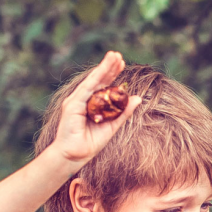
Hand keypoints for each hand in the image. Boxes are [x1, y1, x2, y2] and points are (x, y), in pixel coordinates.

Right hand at [49, 51, 141, 166]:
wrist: (75, 156)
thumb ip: (123, 112)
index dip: (112, 73)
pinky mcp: (72, 105)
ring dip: (103, 68)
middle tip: (119, 55)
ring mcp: (76, 101)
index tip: (122, 63)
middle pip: (98, 80)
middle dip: (108, 66)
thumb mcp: (112, 125)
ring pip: (92, 81)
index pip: (103, 85)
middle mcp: (83, 99)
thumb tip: (138, 98)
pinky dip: (95, 79)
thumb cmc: (91, 143)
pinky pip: (86, 89)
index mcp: (91, 104)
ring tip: (114, 56)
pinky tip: (103, 70)